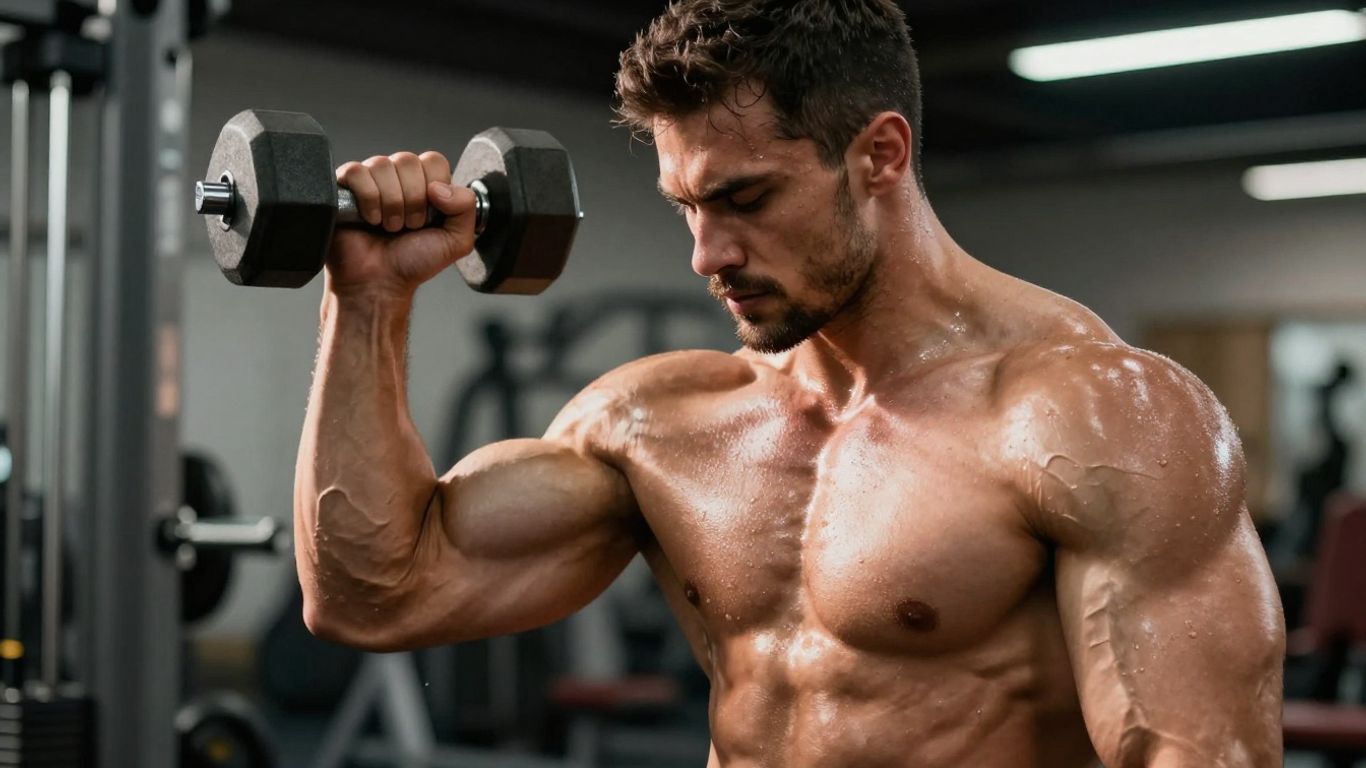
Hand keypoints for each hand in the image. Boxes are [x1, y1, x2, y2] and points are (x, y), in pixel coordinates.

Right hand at [326, 151, 477, 297]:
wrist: (380, 282)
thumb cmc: (413, 262)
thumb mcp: (456, 240)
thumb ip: (466, 207)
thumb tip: (440, 186)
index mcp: (425, 184)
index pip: (433, 160)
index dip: (433, 188)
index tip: (428, 217)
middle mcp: (398, 178)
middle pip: (408, 160)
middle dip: (412, 200)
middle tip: (407, 226)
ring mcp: (371, 180)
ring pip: (382, 164)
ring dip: (390, 203)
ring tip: (388, 226)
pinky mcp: (344, 185)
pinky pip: (357, 172)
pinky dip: (367, 199)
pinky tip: (369, 219)